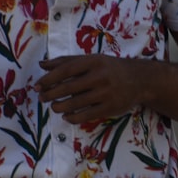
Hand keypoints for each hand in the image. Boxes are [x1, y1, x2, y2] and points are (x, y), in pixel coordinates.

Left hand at [36, 55, 152, 123]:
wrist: (139, 80)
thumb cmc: (109, 68)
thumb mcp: (91, 60)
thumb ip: (67, 61)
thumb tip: (42, 64)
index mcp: (94, 61)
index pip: (66, 69)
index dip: (49, 78)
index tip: (37, 85)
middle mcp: (100, 76)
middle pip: (68, 87)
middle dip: (50, 94)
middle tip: (41, 98)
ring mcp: (106, 93)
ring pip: (75, 103)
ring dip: (59, 106)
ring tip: (54, 106)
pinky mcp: (110, 108)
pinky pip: (86, 115)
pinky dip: (72, 117)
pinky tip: (66, 116)